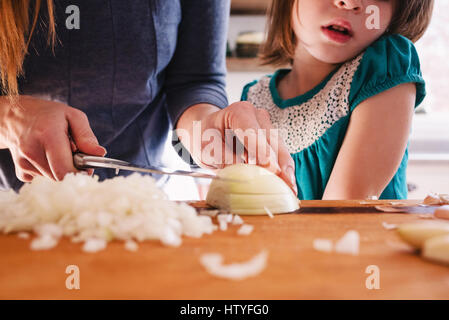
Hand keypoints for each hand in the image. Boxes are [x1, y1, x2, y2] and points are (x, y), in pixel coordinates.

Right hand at [0, 96, 105, 181]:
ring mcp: (24, 161)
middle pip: (61, 176)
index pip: (65, 170)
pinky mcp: (20, 169)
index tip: (85, 166)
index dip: (79, 172)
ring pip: (52, 178)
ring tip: (56, 150)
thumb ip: (86, 136)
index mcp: (48, 136)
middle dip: (71, 168)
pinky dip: (47, 170)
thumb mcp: (72, 116)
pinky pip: (41, 178)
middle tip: (71, 152)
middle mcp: (32, 150)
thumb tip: (99, 154)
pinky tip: (45, 156)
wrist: (14, 115)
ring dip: (59, 168)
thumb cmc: (47, 114)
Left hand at [177, 102, 296, 194]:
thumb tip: (242, 169)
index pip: (251, 132)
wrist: (209, 133)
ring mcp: (268, 127)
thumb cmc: (206, 139)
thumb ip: (223, 157)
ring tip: (291, 190)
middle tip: (286, 185)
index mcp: (239, 112)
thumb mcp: (206, 148)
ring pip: (281, 150)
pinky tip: (289, 186)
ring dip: (286, 170)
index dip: (261, 150)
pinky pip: (281, 156)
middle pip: (271, 142)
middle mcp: (258, 116)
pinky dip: (284, 171)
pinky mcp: (273, 140)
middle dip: (279, 164)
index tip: (268, 165)